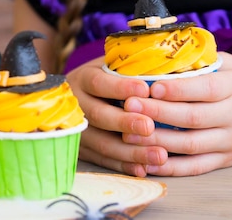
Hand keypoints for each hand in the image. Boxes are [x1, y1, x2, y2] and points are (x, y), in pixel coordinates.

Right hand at [66, 56, 168, 176]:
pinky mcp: (81, 150)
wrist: (66, 99)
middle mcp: (76, 105)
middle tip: (150, 127)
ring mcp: (76, 130)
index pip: (99, 83)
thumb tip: (165, 62)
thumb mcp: (110, 65)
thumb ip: (130, 65)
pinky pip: (102, 160)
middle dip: (125, 123)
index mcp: (84, 79)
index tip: (145, 90)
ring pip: (101, 143)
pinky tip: (143, 170)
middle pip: (98, 115)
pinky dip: (123, 166)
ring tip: (159, 155)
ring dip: (131, 151)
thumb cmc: (104, 78)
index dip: (120, 87)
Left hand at [124, 52, 231, 175]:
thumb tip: (165, 50)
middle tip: (129, 105)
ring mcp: (231, 142)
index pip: (206, 89)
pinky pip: (196, 167)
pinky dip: (171, 167)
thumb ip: (205, 60)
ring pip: (191, 145)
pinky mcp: (226, 161)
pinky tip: (146, 161)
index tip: (152, 86)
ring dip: (158, 141)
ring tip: (129, 132)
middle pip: (193, 117)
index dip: (178, 89)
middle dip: (158, 112)